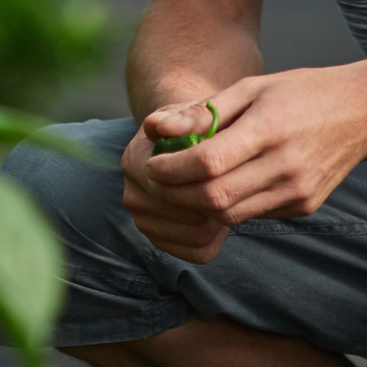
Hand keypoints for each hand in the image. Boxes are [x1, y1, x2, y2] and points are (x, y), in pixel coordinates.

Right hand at [121, 98, 231, 263]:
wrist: (179, 142)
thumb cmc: (192, 128)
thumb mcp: (192, 113)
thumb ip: (184, 117)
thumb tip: (159, 125)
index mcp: (135, 162)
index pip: (174, 186)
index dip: (209, 181)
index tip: (227, 166)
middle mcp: (133, 195)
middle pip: (188, 215)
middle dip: (215, 201)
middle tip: (233, 184)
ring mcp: (143, 221)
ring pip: (197, 236)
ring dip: (217, 219)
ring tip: (225, 197)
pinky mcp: (159, 241)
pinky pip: (198, 253)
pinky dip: (215, 238)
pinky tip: (217, 216)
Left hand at [136, 66, 366, 239]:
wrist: (363, 112)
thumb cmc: (298, 92)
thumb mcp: (251, 87)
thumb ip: (202, 112)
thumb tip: (153, 127)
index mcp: (270, 129)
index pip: (208, 163)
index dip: (171, 169)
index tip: (152, 161)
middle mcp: (286, 167)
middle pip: (214, 198)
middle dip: (175, 194)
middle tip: (158, 179)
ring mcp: (297, 192)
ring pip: (230, 215)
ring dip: (197, 204)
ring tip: (183, 182)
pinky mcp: (303, 207)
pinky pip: (251, 214)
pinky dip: (227, 205)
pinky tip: (221, 184)